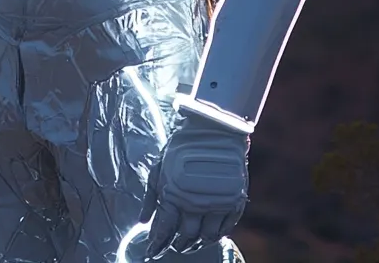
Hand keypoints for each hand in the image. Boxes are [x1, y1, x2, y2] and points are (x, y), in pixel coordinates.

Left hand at [139, 107, 249, 257]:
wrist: (213, 128)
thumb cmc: (182, 145)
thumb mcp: (159, 167)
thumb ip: (151, 197)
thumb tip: (143, 222)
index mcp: (174, 195)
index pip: (164, 231)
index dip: (157, 244)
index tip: (152, 252)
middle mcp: (196, 203)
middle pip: (186, 237)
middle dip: (178, 244)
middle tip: (175, 244)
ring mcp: (217, 203)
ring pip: (207, 237)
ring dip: (197, 242)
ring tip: (192, 241)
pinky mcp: (234, 200)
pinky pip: (226, 228)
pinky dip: (217, 235)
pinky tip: (210, 233)